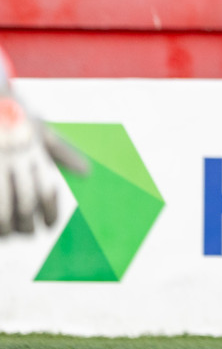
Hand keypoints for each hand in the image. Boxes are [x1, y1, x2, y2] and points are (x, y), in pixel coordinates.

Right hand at [0, 92, 87, 235]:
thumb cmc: (16, 114)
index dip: (50, 212)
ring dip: (4, 226)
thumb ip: (62, 152)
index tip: (50, 225)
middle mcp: (13, 158)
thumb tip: (87, 173)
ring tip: (7, 234)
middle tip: (29, 233)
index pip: (45, 191)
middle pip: (24, 204)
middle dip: (27, 225)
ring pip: (0, 207)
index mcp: (33, 151)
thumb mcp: (41, 128)